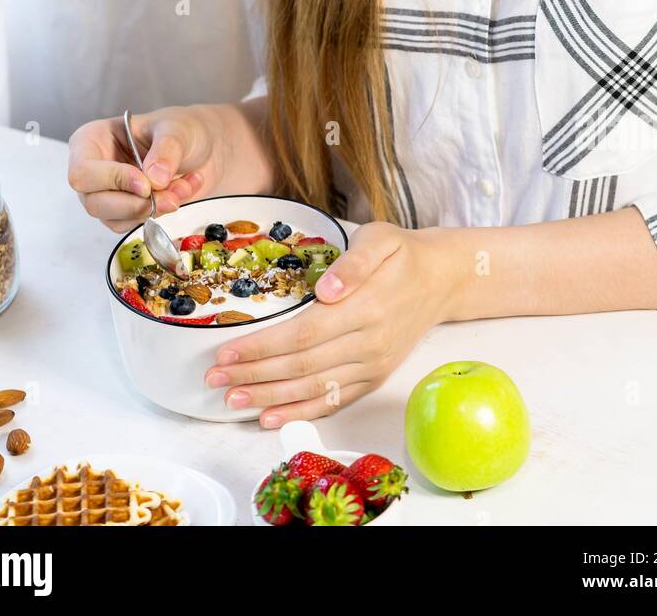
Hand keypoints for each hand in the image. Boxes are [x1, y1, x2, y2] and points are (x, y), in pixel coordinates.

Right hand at [67, 105, 223, 232]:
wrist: (201, 147)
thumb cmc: (181, 128)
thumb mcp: (176, 129)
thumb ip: (166, 150)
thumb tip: (154, 180)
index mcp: (91, 140)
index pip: (83, 171)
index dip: (113, 181)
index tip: (146, 184)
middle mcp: (93, 170)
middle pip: (94, 203)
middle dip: (136, 204)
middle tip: (171, 197)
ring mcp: (106, 193)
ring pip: (114, 219)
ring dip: (154, 210)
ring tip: (183, 187)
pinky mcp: (123, 212)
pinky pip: (133, 225)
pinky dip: (161, 213)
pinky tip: (181, 192)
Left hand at [203, 221, 450, 426]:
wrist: (441, 279)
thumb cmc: (402, 254)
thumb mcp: (380, 239)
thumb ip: (354, 263)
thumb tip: (327, 288)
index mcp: (366, 308)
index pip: (302, 335)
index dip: (261, 347)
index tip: (226, 352)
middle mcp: (368, 344)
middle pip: (301, 366)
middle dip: (254, 375)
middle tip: (215, 380)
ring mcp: (372, 366)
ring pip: (313, 389)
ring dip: (270, 398)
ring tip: (232, 400)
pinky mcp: (374, 377)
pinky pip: (334, 401)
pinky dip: (301, 412)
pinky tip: (271, 417)